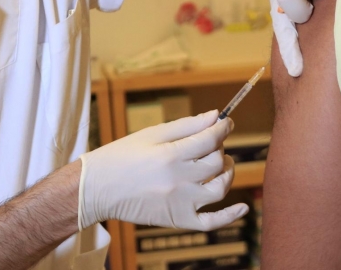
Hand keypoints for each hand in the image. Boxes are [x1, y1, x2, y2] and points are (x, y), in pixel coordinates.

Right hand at [78, 111, 247, 230]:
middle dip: (220, 148)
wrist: (96, 189)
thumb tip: (215, 116)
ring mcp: (180, 203)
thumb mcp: (152, 134)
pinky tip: (244, 207)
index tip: (227, 122)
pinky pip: (210, 223)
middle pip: (216, 162)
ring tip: (222, 165)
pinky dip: (230, 216)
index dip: (223, 128)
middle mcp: (178, 180)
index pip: (210, 139)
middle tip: (211, 143)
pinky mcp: (177, 220)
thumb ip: (186, 125)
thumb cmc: (122, 156)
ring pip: (220, 188)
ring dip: (228, 173)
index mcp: (170, 155)